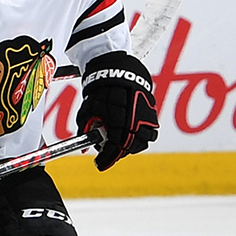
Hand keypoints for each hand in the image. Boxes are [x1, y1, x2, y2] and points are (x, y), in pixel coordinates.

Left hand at [76, 51, 158, 170]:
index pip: (115, 148)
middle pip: (131, 147)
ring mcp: (146, 117)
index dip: (107, 158)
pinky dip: (142, 134)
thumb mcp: (87, 110)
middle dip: (119, 152)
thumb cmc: (100, 91)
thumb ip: (85, 129)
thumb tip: (84, 147)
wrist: (117, 71)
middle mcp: (135, 121)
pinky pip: (151, 130)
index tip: (99, 164)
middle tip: (108, 151)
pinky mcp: (152, 111)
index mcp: (118, 122)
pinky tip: (131, 131)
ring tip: (121, 142)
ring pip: (145, 140)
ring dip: (133, 144)